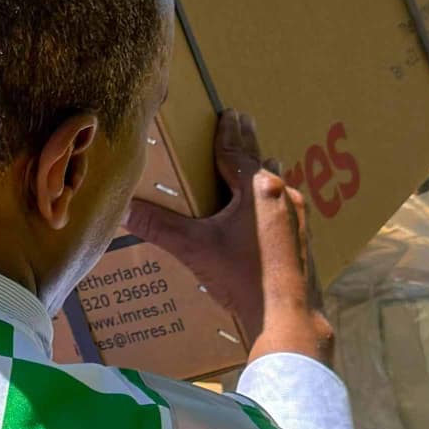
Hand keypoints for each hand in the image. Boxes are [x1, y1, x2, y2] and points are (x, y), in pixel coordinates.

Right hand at [121, 112, 331, 357]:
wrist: (287, 315)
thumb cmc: (243, 278)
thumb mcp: (193, 248)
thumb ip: (158, 226)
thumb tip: (124, 211)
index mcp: (258, 189)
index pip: (236, 151)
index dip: (227, 132)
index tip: (228, 112)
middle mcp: (284, 196)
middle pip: (261, 161)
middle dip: (249, 142)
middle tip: (244, 122)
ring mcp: (298, 218)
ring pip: (278, 184)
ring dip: (264, 171)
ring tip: (261, 161)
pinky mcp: (303, 239)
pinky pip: (286, 207)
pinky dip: (273, 199)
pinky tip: (270, 210)